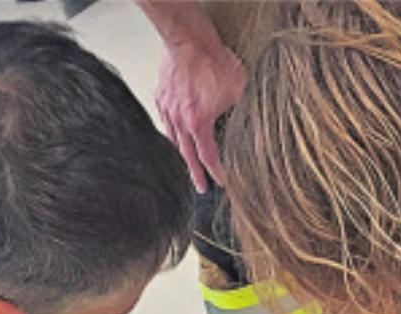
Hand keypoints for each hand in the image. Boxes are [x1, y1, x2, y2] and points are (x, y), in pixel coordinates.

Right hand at [155, 39, 245, 190]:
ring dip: (182, 152)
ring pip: (174, 139)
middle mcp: (180, 121)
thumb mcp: (237, 90)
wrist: (189, 38)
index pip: (208, 157)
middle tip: (200, 188)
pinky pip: (165, 120)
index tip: (220, 183)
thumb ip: (235, 110)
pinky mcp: (161, 96)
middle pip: (188, 155)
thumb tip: (239, 118)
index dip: (216, 173)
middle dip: (195, 173)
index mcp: (199, 124)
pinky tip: (175, 132)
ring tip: (187, 162)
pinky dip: (171, 129)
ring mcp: (168, 109)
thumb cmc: (212, 60)